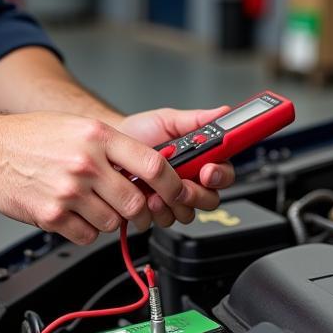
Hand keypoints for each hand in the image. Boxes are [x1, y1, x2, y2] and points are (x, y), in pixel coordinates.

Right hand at [0, 111, 189, 244]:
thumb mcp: (80, 128)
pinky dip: (86, 230)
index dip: (171, 184)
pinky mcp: (53, 215)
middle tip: (135, 209)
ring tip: (94, 205)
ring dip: (110, 220)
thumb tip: (150, 168)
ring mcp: (69, 191)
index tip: (175, 192)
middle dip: (141, 211)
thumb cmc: (32, 137)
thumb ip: (113, 147)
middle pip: (135, 202)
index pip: (153, 164)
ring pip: (112, 222)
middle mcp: (86, 163)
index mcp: (98, 136)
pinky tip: (75, 214)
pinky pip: (87, 235)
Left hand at [116, 106, 235, 230]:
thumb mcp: (167, 120)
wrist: (108, 148)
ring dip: (174, 204)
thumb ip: (197, 119)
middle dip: (197, 194)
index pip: (224, 172)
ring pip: (189, 212)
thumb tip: (223, 113)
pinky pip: (167, 219)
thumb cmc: (138, 133)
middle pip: (210, 198)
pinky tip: (146, 198)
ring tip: (156, 191)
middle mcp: (191, 181)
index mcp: (200, 159)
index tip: (208, 171)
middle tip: (182, 185)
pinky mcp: (156, 210)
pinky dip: (157, 212)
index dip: (220, 174)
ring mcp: (173, 198)